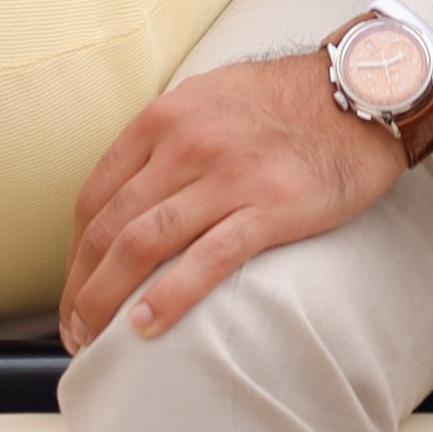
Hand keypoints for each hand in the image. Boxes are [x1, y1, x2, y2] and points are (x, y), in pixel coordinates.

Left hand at [58, 53, 402, 351]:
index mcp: (164, 118)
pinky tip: (144, 328)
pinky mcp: (270, 208)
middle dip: (81, 286)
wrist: (359, 92)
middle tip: (74, 329)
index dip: (74, 252)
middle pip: (110, 226)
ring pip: (144, 244)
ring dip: (108, 299)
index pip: (96, 195)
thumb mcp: (208, 97)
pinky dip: (168, 297)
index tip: (73, 287)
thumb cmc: (282, 100)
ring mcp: (227, 176)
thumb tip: (127, 191)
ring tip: (95, 339)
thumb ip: (165, 138)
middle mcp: (185, 144)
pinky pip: (207, 259)